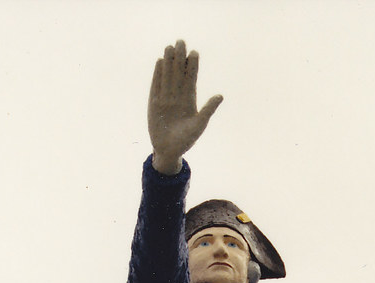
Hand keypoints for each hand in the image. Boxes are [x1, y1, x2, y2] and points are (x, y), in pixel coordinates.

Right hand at [148, 40, 222, 174]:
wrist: (168, 150)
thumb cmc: (186, 140)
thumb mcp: (199, 125)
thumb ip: (208, 110)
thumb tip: (220, 95)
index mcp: (190, 100)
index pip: (191, 79)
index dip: (192, 66)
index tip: (195, 53)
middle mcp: (178, 96)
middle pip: (179, 73)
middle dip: (180, 58)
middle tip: (181, 41)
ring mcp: (165, 98)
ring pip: (168, 76)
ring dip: (169, 62)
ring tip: (170, 47)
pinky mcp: (154, 102)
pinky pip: (156, 85)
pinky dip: (158, 74)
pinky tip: (160, 62)